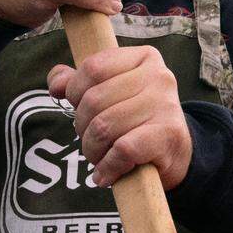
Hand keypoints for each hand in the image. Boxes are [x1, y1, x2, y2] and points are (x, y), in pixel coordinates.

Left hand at [47, 45, 191, 189]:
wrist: (176, 153)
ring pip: (104, 127)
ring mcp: (165, 105)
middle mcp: (159, 76)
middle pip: (94, 100)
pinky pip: (122, 149)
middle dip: (83, 127)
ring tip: (99, 159)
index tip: (81, 109)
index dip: (75, 92)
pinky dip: (108, 166)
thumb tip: (56, 82)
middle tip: (92, 142)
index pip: (93, 67)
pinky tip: (107, 174)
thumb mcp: (112, 94)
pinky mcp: (167, 134)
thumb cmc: (138, 120)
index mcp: (144, 58)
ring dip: (93, 151)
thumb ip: (81, 83)